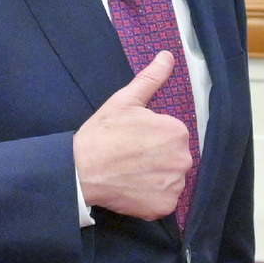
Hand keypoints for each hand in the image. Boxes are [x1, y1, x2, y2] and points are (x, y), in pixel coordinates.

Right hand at [73, 51, 192, 219]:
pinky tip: (133, 189)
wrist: (80, 170)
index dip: (153, 138)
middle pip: (174, 158)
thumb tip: (168, 55)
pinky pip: (164, 201)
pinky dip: (151, 197)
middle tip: (131, 158)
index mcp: (177, 131)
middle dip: (157, 158)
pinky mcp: (164, 207)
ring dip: (156, 178)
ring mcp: (174, 185)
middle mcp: (183, 159)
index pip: (172, 135)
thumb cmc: (102, 134)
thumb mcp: (125, 101)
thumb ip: (151, 79)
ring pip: (171, 179)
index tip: (134, 141)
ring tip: (131, 174)